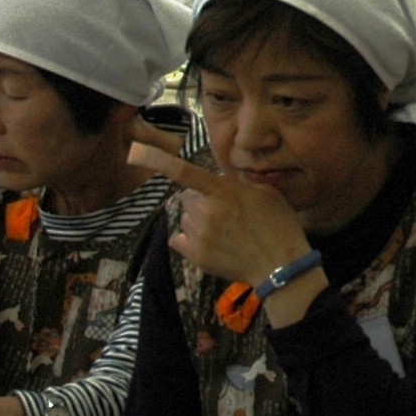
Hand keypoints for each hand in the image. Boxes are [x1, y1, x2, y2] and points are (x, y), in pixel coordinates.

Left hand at [128, 144, 320, 324]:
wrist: (279, 264)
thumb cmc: (278, 225)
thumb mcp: (267, 193)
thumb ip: (241, 183)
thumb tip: (226, 180)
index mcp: (223, 192)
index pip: (185, 172)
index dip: (160, 161)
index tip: (136, 152)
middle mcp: (205, 212)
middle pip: (187, 197)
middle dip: (201, 199)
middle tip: (225, 210)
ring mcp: (198, 235)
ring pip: (186, 218)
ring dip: (198, 220)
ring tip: (225, 230)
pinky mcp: (195, 255)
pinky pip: (179, 238)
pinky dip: (190, 238)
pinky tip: (211, 242)